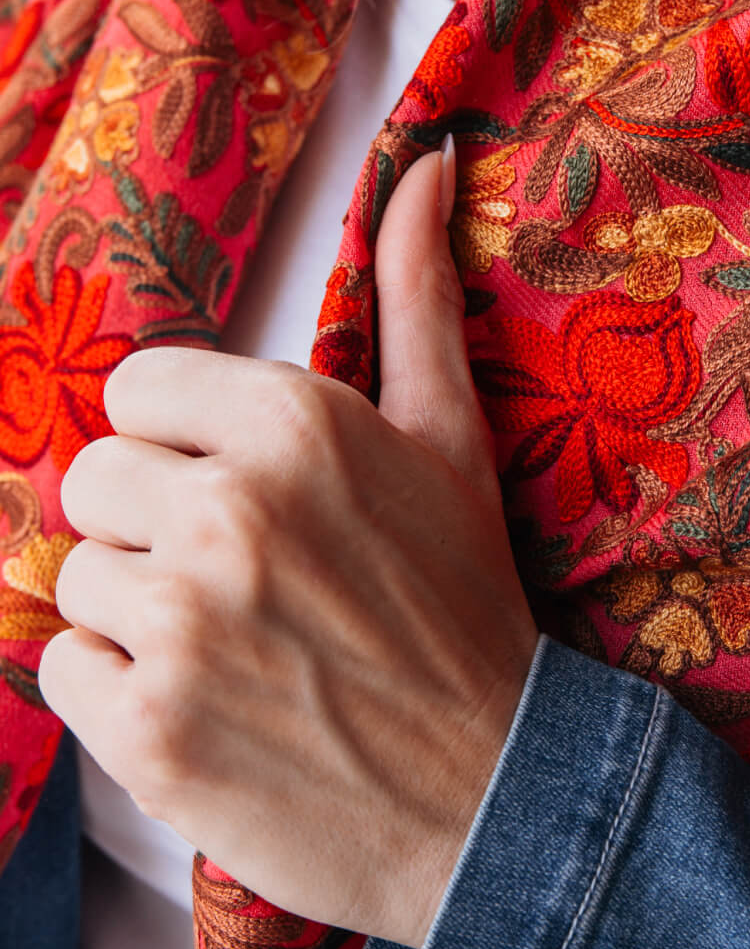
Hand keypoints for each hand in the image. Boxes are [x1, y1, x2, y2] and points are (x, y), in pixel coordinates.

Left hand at [40, 142, 537, 947]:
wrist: (490, 791)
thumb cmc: (467, 604)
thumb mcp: (452, 439)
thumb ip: (416, 293)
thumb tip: (424, 158)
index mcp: (295, 423)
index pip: (136, 390)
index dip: (189, 444)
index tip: (254, 495)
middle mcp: (225, 510)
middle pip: (93, 478)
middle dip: (159, 525)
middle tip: (255, 583)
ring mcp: (178, 624)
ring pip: (73, 575)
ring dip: (140, 611)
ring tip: (240, 647)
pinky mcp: (139, 731)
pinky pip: (61, 668)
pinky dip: (118, 692)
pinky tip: (210, 704)